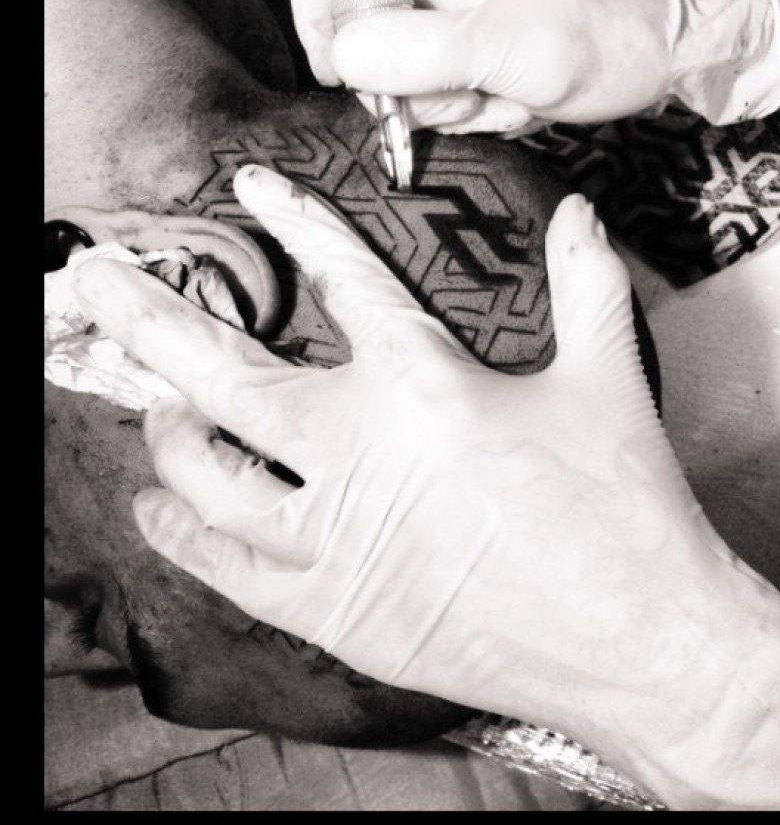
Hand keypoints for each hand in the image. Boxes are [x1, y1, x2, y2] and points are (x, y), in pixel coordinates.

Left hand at [72, 165, 730, 714]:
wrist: (639, 642)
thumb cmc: (624, 509)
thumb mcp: (606, 379)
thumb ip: (584, 285)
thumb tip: (578, 214)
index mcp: (421, 388)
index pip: (344, 280)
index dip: (298, 221)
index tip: (252, 182)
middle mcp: (357, 456)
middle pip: (223, 376)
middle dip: (149, 318)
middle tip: (95, 279)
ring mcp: (334, 540)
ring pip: (209, 474)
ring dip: (166, 428)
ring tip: (150, 403)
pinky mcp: (333, 610)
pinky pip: (228, 568)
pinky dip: (182, 534)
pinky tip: (158, 508)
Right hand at [290, 0, 675, 135]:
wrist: (649, 60)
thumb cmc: (592, 38)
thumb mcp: (506, 46)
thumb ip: (420, 51)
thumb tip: (345, 56)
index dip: (316, 7)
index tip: (344, 68)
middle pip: (351, 23)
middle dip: (396, 79)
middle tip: (455, 96)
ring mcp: (441, 5)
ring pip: (385, 66)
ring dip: (433, 103)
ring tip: (493, 100)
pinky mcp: (456, 42)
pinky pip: (420, 86)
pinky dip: (453, 109)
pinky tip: (500, 104)